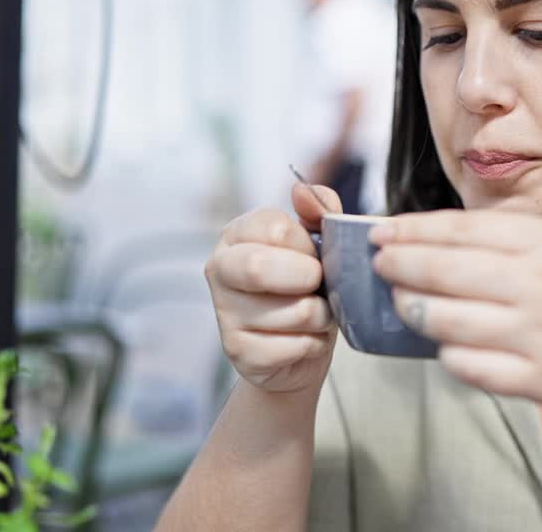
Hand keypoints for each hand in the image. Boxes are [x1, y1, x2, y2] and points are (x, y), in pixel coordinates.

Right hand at [204, 183, 341, 395]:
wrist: (298, 348)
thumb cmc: (308, 288)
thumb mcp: (319, 244)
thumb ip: (318, 212)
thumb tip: (300, 190)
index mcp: (238, 233)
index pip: (275, 228)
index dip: (307, 245)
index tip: (316, 256)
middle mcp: (220, 268)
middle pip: (260, 267)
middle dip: (308, 277)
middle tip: (321, 284)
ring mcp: (224, 312)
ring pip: (291, 312)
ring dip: (321, 315)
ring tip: (319, 314)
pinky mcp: (237, 351)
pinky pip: (292, 346)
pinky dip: (313, 344)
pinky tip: (306, 339)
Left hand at [369, 210, 541, 420]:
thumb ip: (509, 240)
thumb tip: (433, 236)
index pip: (461, 229)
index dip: (412, 230)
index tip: (381, 232)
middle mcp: (540, 286)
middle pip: (444, 271)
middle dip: (400, 266)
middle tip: (379, 265)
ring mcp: (536, 336)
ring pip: (446, 321)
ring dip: (413, 310)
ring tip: (404, 304)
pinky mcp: (535, 381)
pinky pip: (468, 366)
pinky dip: (447, 353)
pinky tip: (444, 343)